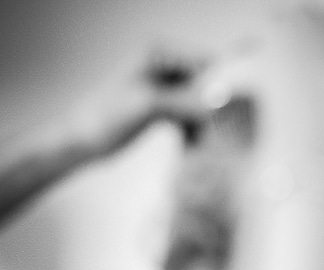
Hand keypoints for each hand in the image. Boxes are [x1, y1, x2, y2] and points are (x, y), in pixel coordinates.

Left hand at [69, 48, 214, 157]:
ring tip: (200, 141)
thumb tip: (221, 105)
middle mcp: (165, 65)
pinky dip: (194, 129)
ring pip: (200, 103)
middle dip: (212, 107)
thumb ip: (188, 101)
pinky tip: (191, 144)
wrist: (83, 141)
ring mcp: (165, 87)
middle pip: (205, 85)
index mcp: (161, 53)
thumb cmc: (108, 116)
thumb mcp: (151, 104)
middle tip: (213, 131)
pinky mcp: (164, 108)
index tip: (222, 114)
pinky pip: (191, 116)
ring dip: (204, 122)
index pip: (205, 64)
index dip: (218, 88)